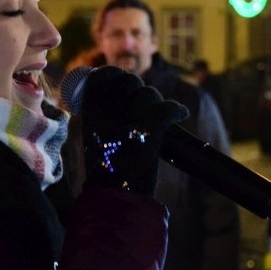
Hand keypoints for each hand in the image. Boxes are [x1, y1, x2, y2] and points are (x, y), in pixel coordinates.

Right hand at [81, 66, 187, 194]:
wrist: (114, 194)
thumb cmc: (103, 173)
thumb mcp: (92, 141)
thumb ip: (102, 123)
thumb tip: (116, 113)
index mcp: (90, 109)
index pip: (103, 76)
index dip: (115, 75)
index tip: (122, 84)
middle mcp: (109, 106)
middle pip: (129, 81)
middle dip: (138, 88)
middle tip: (143, 103)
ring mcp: (130, 113)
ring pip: (149, 94)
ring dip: (156, 102)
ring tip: (159, 116)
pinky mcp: (150, 124)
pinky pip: (168, 107)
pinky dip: (176, 110)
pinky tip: (181, 114)